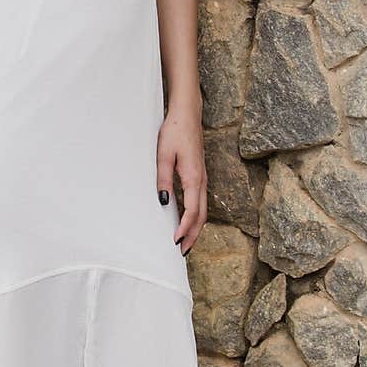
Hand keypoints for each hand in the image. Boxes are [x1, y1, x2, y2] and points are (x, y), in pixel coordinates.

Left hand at [156, 102, 206, 256]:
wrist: (188, 114)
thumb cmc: (175, 131)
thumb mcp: (164, 155)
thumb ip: (163, 179)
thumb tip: (163, 202)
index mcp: (193, 177)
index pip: (192, 212)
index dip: (184, 229)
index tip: (175, 242)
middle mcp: (202, 180)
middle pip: (201, 216)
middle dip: (193, 235)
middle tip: (182, 252)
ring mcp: (202, 177)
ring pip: (203, 210)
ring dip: (195, 228)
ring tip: (185, 242)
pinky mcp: (199, 174)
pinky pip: (201, 201)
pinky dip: (196, 216)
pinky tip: (187, 220)